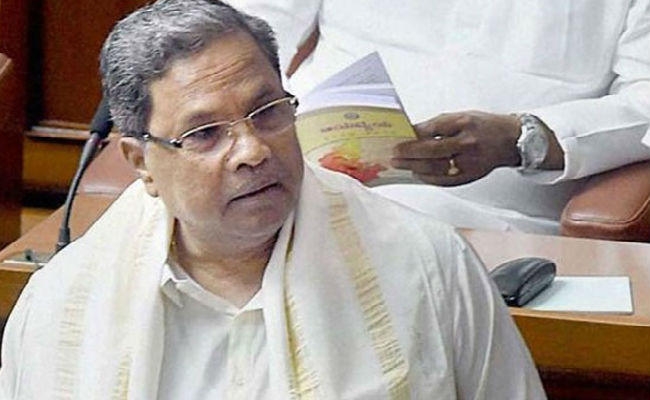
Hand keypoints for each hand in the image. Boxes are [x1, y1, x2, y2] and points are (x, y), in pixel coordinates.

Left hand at [391, 111, 521, 185]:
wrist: (509, 140)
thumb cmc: (483, 126)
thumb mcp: (461, 116)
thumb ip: (437, 125)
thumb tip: (412, 133)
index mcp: (464, 123)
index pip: (432, 130)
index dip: (412, 136)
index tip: (398, 139)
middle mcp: (467, 143)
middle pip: (432, 151)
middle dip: (409, 154)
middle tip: (395, 156)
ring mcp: (469, 162)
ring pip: (437, 169)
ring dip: (415, 168)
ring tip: (402, 165)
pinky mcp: (470, 176)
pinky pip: (445, 181)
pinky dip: (429, 178)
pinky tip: (418, 174)